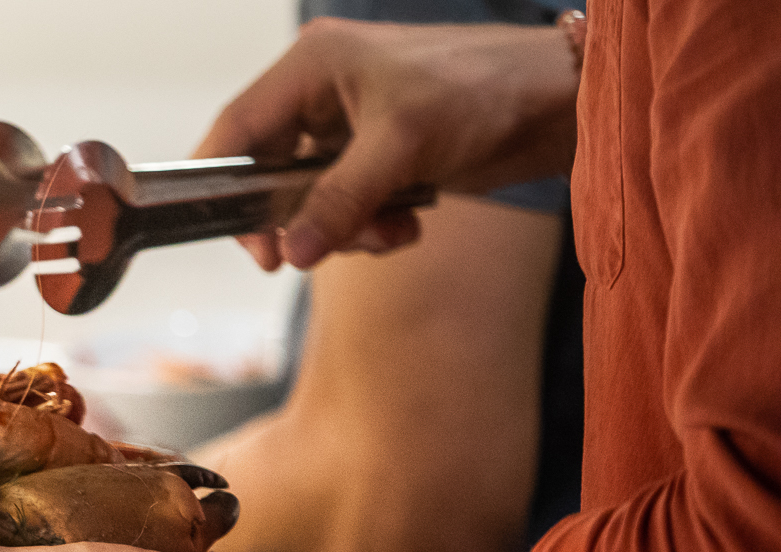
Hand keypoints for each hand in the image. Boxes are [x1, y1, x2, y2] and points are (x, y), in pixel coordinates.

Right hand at [196, 18, 578, 268]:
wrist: (558, 103)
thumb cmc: (485, 89)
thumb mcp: (402, 146)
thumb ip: (338, 200)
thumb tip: (292, 250)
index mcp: (312, 67)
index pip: (237, 128)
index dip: (222, 183)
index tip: (231, 234)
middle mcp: (321, 93)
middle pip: (269, 172)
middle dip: (294, 219)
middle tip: (302, 256)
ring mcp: (349, 127)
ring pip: (308, 198)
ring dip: (341, 229)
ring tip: (386, 232)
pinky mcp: (377, 155)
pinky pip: (345, 205)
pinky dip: (368, 225)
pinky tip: (405, 224)